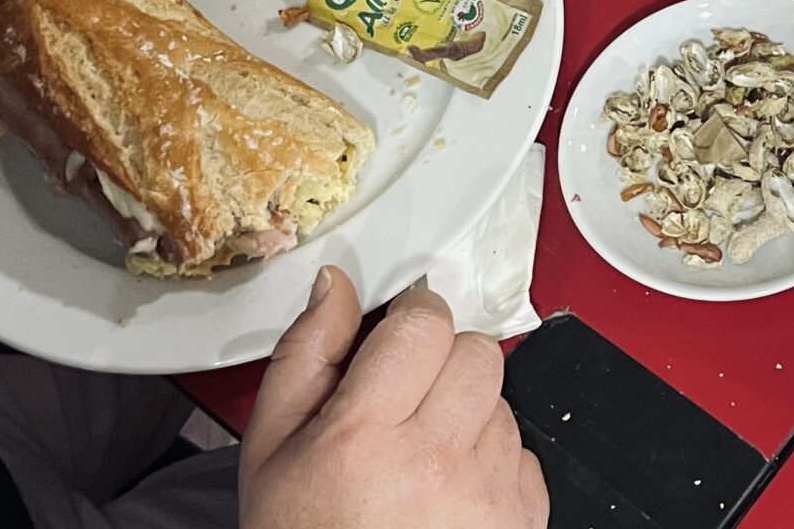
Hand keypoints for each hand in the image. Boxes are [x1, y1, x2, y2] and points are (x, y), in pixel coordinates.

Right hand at [241, 269, 547, 528]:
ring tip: (420, 456)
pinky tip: (447, 488)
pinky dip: (491, 461)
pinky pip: (523, 452)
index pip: (422, 323)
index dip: (409, 323)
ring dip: (467, 413)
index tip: (395, 339)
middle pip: (475, 351)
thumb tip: (336, 287)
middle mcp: (434, 462)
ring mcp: (485, 492)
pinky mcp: (521, 517)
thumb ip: (304, 356)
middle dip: (441, 363)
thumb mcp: (270, 451)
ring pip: (501, 398)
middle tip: (404, 401)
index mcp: (363, 436)